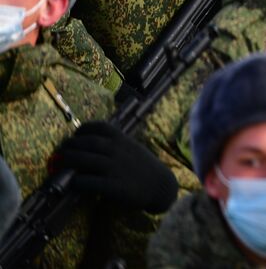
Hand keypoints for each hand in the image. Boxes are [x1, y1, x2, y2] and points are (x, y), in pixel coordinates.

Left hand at [53, 122, 177, 213]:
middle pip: (85, 142)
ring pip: (82, 160)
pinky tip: (72, 183)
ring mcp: (113, 167)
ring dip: (67, 161)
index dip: (82, 130)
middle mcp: (116, 150)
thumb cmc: (144, 166)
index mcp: (122, 139)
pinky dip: (76, 181)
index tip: (74, 135)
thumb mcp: (133, 148)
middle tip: (60, 152)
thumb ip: (116, 144)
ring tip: (59, 165)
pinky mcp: (112, 186)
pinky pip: (87, 182)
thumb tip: (92, 143)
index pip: (98, 127)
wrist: (160, 185)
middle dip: (68, 146)